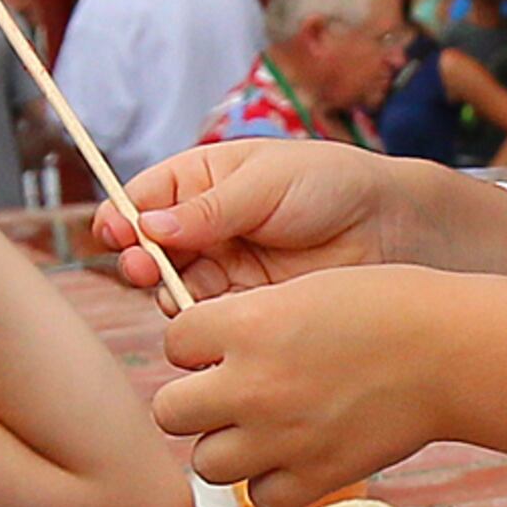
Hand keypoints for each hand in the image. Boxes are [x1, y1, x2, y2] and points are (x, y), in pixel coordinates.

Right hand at [99, 135, 423, 298]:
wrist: (391, 227)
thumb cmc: (331, 184)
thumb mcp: (265, 183)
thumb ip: (208, 209)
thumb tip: (148, 226)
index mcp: (204, 181)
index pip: (145, 199)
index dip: (124, 217)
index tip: (114, 233)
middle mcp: (206, 227)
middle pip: (150, 250)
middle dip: (139, 260)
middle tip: (142, 268)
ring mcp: (226, 269)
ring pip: (175, 289)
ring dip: (168, 294)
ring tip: (179, 293)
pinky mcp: (248, 307)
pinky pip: (210, 321)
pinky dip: (202, 324)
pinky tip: (209, 321)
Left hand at [153, 268, 454, 506]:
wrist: (453, 351)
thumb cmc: (390, 307)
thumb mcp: (304, 290)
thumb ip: (248, 321)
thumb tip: (206, 351)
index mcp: (247, 325)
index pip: (174, 341)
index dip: (197, 343)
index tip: (225, 343)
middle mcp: (252, 385)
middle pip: (170, 410)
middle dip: (195, 400)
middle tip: (230, 391)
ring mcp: (281, 437)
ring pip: (205, 461)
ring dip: (225, 446)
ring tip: (259, 427)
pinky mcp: (316, 475)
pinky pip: (260, 496)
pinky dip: (270, 481)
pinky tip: (293, 455)